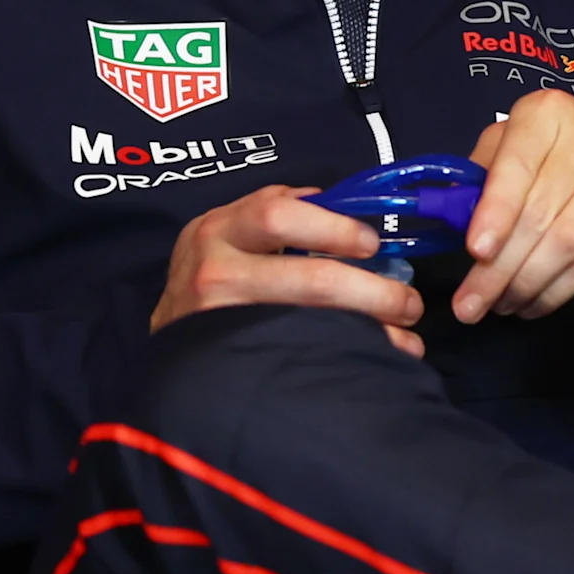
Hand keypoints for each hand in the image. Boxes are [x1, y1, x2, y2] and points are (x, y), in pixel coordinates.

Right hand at [153, 185, 429, 357]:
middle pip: (305, 276)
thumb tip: (346, 210)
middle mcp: (213, 270)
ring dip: (367, 327)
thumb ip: (276, 216)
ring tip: (403, 335)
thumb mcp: (230, 236)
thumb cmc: (210, 283)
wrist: (167, 344)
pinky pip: (297, 357)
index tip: (373, 243)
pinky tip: (371, 360)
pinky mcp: (229, 363)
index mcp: (219, 228)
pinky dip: (344, 358)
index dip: (335, 227)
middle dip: (368, 290)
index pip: (279, 213)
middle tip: (407, 300)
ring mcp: (219, 322)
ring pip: (308, 323)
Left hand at [454, 91, 573, 321]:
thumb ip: (491, 167)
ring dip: (525, 284)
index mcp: (546, 114)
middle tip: (471, 304)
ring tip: (501, 307)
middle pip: (534, 214)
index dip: (494, 211)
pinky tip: (534, 304)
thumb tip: (448, 211)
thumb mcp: (534, 141)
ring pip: (561, 243)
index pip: (514, 166)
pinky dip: (556, 290)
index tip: (475, 250)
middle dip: (497, 268)